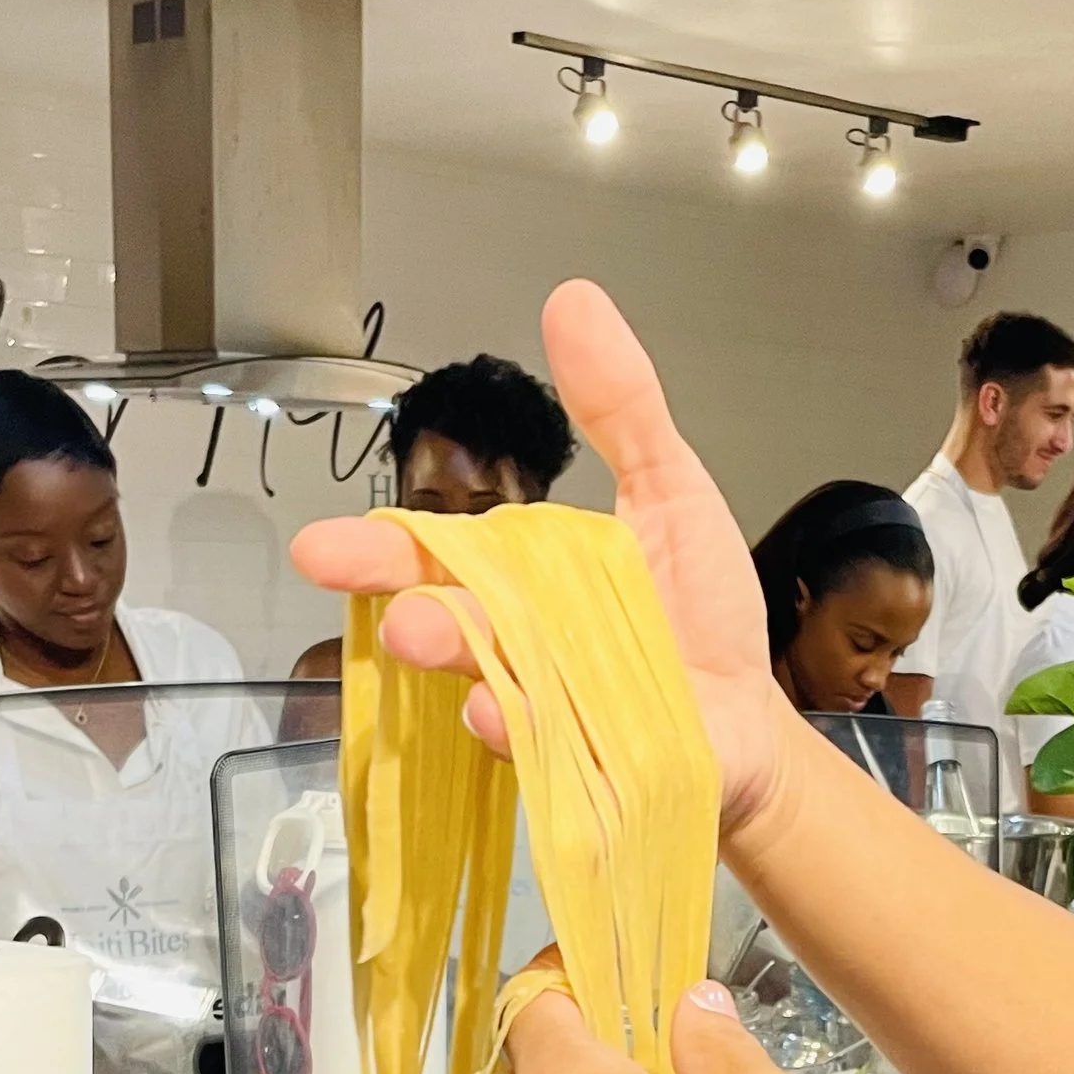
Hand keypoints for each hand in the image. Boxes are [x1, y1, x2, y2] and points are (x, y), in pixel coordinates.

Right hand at [290, 281, 790, 835]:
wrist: (754, 718)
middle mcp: (520, 651)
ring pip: (490, 687)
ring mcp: (551, 716)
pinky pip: (549, 756)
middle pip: (449, 625)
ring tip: (419, 635)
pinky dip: (521, 734)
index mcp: (522, 584)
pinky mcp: (597, 773)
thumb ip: (620, 408)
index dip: (380, 552)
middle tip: (350, 579)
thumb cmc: (697, 616)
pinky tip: (498, 714)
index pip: (439, 562)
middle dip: (403, 605)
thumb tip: (571, 300)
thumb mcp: (669, 490)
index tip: (319, 548)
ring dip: (455, 661)